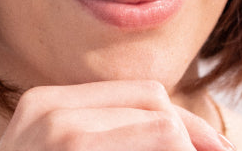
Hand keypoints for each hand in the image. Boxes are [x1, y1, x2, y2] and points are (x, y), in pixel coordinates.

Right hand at [0, 80, 234, 150]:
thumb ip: (106, 136)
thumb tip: (182, 137)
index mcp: (47, 105)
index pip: (142, 96)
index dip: (187, 124)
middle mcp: (51, 113)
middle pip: (157, 106)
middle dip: (194, 137)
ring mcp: (60, 137)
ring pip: (163, 129)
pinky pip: (157, 146)